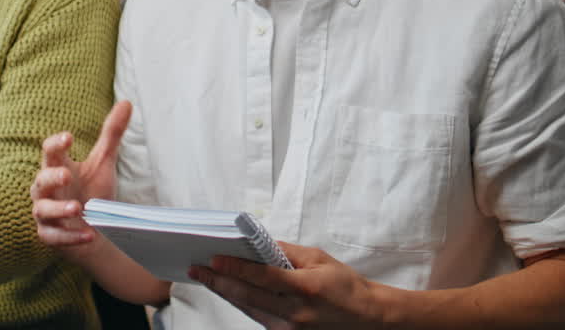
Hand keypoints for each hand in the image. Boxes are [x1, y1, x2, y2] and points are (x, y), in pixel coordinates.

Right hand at [31, 100, 131, 249]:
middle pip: (41, 181)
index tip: (68, 137)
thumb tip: (127, 102)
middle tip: (68, 176)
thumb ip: (111, 134)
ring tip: (78, 209)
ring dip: (59, 210)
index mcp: (58, 168)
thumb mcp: (103, 162)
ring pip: (43, 210)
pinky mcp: (50, 236)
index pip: (50, 152)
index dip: (56, 144)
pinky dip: (71, 237)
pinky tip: (89, 235)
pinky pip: (55, 237)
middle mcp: (47, 190)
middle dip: (52, 178)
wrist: (94, 229)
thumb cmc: (93, 191)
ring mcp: (46, 214)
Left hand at [189, 242, 385, 328]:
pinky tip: (229, 292)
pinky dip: (243, 304)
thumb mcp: (318, 259)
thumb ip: (286, 252)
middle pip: (247, 296)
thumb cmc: (345, 285)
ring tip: (207, 278)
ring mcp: (291, 329)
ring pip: (249, 309)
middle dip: (219, 281)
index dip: (234, 268)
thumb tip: (257, 243)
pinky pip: (259, 318)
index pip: (261, 277)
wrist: (367, 318)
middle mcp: (295, 312)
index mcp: (305, 288)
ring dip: (226, 293)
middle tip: (197, 269)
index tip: (213, 258)